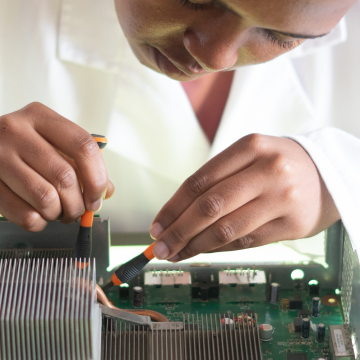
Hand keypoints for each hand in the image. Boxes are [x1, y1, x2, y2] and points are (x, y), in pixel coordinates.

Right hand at [0, 102, 113, 230]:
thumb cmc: (24, 147)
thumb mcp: (53, 143)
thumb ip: (82, 164)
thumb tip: (105, 192)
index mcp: (40, 117)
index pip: (83, 146)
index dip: (97, 177)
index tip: (98, 196)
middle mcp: (16, 131)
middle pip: (65, 176)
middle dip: (78, 203)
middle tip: (79, 210)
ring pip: (45, 198)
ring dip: (59, 213)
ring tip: (58, 211)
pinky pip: (24, 215)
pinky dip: (39, 222)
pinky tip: (39, 215)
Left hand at [150, 134, 339, 260]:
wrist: (325, 173)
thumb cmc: (274, 165)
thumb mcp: (248, 158)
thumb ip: (216, 181)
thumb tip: (175, 216)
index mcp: (249, 147)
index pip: (199, 181)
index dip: (173, 207)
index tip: (156, 226)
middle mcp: (268, 170)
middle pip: (209, 207)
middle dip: (178, 231)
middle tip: (160, 248)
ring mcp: (283, 198)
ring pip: (226, 229)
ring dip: (195, 246)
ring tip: (177, 254)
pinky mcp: (292, 224)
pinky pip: (246, 242)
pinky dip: (219, 249)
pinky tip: (203, 251)